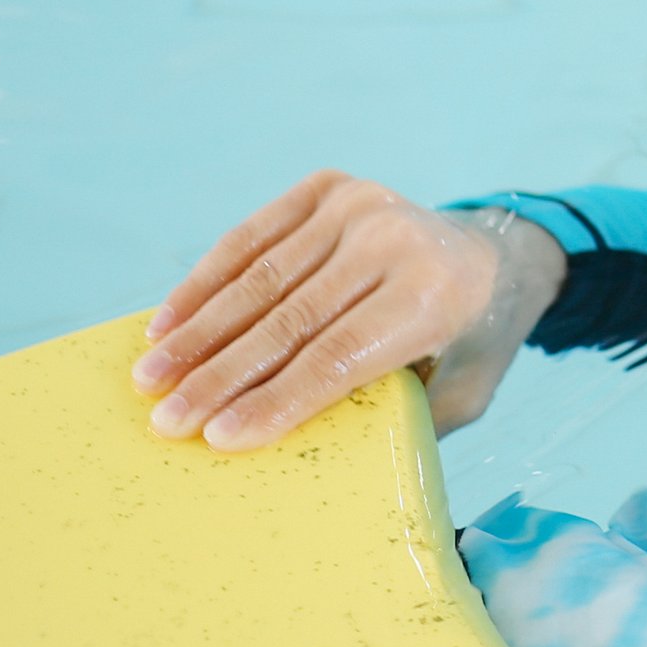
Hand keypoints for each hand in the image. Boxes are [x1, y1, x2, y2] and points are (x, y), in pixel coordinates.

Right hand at [133, 171, 565, 448]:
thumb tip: (322, 458)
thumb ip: (405, 420)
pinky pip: (253, 237)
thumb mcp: (465, 390)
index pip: (338, 357)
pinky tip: (167, 323)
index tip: (217, 440)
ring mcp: (361, 206)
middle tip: (165, 422)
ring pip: (261, 279)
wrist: (497, 256)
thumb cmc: (472, 340)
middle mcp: (396, 241)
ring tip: (150, 378)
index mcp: (435, 297)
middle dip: (220, 377)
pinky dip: (205, 281)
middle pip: (290, 321)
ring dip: (199, 332)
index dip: (274, 400)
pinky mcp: (331, 187)